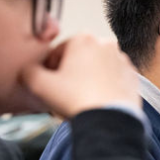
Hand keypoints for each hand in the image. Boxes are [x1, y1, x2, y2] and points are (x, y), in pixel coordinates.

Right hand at [20, 34, 138, 117]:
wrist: (110, 121)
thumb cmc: (77, 101)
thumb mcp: (40, 85)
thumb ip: (28, 72)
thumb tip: (28, 70)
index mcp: (82, 38)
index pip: (57, 52)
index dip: (49, 70)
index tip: (48, 84)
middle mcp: (105, 44)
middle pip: (78, 59)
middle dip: (69, 74)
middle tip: (64, 94)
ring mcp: (122, 60)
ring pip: (96, 68)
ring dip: (87, 80)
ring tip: (80, 99)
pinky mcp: (132, 77)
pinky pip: (112, 80)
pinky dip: (104, 87)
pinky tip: (96, 101)